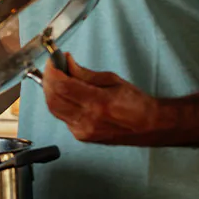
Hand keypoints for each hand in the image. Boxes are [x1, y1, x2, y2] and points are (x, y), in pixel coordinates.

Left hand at [43, 52, 162, 143]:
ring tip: (56, 80)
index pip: (63, 86)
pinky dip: (59, 103)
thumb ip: (85, 73)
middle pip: (53, 99)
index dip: (53, 72)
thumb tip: (66, 62)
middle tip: (52, 69)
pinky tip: (65, 95)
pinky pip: (62, 117)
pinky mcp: (81, 136)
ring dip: (50, 92)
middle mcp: (89, 119)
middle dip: (48, 80)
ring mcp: (83, 130)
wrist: (149, 126)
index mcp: (99, 103)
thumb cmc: (136, 103)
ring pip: (54, 109)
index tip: (52, 61)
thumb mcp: (112, 80)